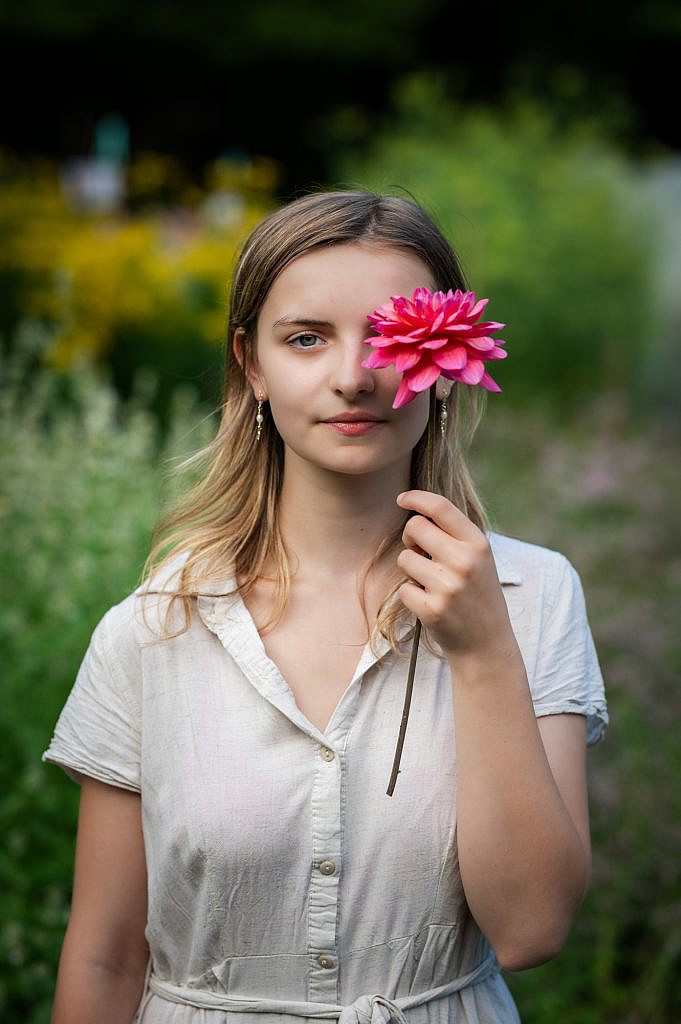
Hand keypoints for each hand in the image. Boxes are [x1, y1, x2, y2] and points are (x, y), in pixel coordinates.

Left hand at [395, 490, 514, 658]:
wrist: (487, 642)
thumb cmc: (477, 594)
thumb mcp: (478, 558)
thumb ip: (454, 535)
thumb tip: (416, 514)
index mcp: (478, 543)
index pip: (440, 507)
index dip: (416, 498)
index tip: (402, 498)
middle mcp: (465, 561)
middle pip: (415, 527)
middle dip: (410, 537)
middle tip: (421, 553)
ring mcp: (449, 586)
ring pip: (405, 558)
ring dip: (411, 569)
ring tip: (431, 583)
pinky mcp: (433, 608)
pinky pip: (404, 588)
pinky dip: (411, 595)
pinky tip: (430, 603)